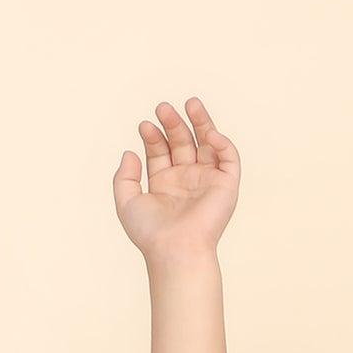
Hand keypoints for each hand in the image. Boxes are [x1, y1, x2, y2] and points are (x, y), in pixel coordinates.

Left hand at [113, 97, 239, 261]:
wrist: (175, 249)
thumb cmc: (151, 233)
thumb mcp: (127, 203)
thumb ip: (124, 177)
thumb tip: (130, 152)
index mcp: (164, 184)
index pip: (161, 151)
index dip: (153, 136)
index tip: (145, 126)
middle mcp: (186, 180)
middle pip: (182, 142)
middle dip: (173, 124)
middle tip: (162, 108)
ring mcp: (207, 180)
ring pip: (207, 143)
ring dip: (200, 122)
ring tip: (190, 104)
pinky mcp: (226, 185)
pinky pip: (229, 157)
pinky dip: (222, 142)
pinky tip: (210, 132)